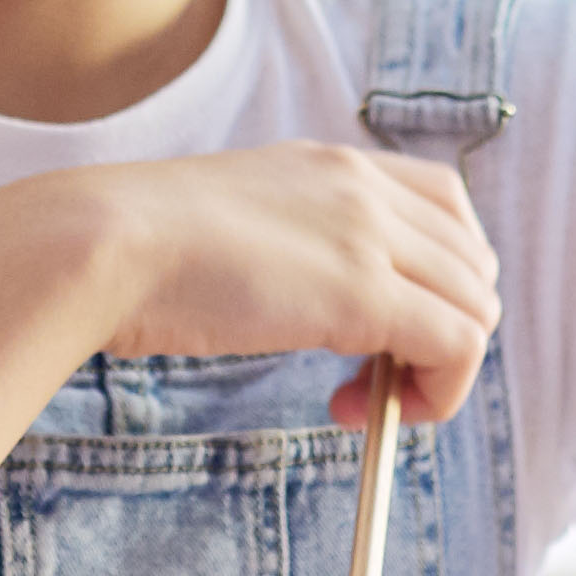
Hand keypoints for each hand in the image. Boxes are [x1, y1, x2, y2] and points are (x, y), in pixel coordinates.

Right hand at [69, 137, 502, 428]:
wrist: (99, 245)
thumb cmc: (132, 248)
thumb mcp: (227, 222)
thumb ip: (284, 243)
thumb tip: (305, 301)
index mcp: (329, 163)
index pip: (445, 205)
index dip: (435, 274)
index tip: (386, 326)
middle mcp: (363, 186)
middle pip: (473, 261)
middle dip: (441, 327)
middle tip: (370, 376)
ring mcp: (370, 235)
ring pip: (476, 307)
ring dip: (436, 368)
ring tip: (356, 402)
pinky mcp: (366, 293)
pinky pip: (458, 346)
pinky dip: (435, 393)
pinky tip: (354, 412)